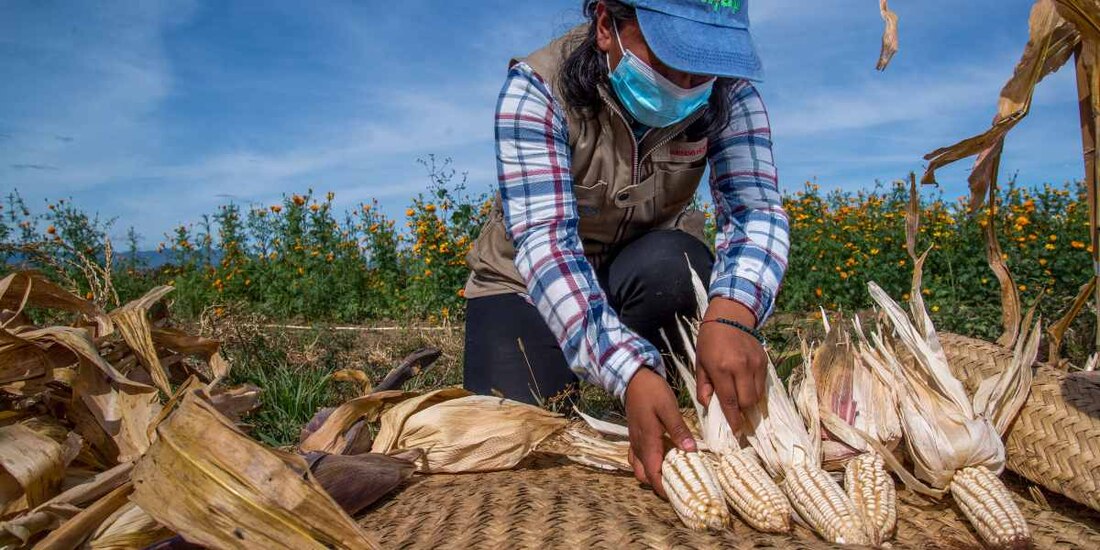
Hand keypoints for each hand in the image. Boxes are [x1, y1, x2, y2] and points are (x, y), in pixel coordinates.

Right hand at [624, 367, 695, 497]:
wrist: (633, 378)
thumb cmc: (652, 392)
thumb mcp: (669, 409)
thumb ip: (679, 430)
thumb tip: (691, 452)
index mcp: (647, 442)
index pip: (653, 474)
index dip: (663, 489)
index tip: (677, 497)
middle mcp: (638, 445)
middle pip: (643, 475)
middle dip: (657, 485)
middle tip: (676, 486)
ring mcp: (634, 440)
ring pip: (638, 467)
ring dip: (651, 474)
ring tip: (669, 474)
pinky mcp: (635, 434)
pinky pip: (637, 456)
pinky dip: (646, 463)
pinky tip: (660, 458)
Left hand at [695, 298, 766, 432]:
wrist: (729, 317)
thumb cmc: (709, 341)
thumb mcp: (700, 363)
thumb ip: (703, 386)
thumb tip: (708, 406)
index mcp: (722, 368)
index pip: (730, 401)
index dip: (733, 419)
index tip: (736, 432)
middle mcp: (741, 367)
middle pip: (747, 401)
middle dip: (742, 411)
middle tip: (736, 413)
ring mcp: (755, 364)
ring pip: (758, 395)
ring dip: (750, 402)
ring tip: (741, 400)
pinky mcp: (764, 361)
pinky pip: (763, 384)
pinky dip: (756, 390)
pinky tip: (747, 387)